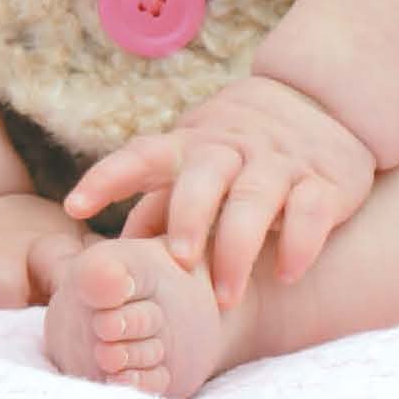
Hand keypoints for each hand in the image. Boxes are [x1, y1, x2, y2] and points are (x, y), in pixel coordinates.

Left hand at [63, 75, 377, 310]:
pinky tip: (286, 275)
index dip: (107, 178)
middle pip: (204, 176)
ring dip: (238, 248)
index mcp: (193, 144)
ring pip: (256, 198)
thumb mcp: (197, 161)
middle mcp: (233, 148)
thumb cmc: (242, 147)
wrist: (322, 99)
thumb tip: (115, 252)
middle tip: (180, 262)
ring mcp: (280, 162)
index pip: (143, 155)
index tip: (74, 206)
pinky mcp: (323, 181)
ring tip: (225, 298)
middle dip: (189, 217)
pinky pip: (311, 211)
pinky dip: (299, 244)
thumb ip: (160, 203)